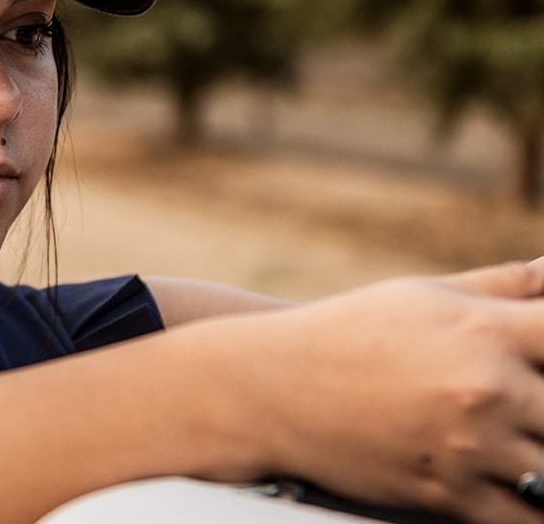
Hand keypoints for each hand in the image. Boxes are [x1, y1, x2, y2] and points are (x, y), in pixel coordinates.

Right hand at [228, 257, 543, 523]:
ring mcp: (469, 446)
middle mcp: (486, 388)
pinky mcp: (447, 493)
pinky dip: (529, 508)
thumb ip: (504, 286)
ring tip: (528, 448)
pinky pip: (522, 519)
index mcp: (487, 329)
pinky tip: (522, 490)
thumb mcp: (423, 295)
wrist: (268, 388)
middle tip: (537, 416)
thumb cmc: (347, 332)